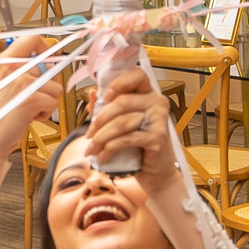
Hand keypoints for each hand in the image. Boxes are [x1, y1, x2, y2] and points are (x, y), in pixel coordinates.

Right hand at [0, 36, 65, 169]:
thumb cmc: (0, 114)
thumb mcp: (8, 84)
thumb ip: (25, 70)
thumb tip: (50, 63)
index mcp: (6, 61)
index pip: (33, 39)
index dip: (46, 48)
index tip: (47, 61)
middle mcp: (13, 67)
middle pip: (50, 68)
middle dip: (48, 86)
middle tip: (31, 98)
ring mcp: (22, 82)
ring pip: (56, 87)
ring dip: (47, 102)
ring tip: (28, 109)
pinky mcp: (31, 98)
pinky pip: (54, 102)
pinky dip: (45, 113)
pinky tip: (30, 117)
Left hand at [82, 64, 179, 198]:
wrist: (154, 172)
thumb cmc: (138, 147)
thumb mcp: (120, 124)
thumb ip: (107, 108)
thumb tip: (92, 94)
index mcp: (149, 95)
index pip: (136, 76)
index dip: (119, 82)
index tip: (105, 96)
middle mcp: (157, 104)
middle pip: (122, 102)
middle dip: (99, 120)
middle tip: (89, 134)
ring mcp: (159, 120)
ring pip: (122, 122)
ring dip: (101, 138)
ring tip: (92, 149)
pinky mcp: (158, 138)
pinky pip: (127, 139)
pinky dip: (109, 149)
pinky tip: (102, 157)